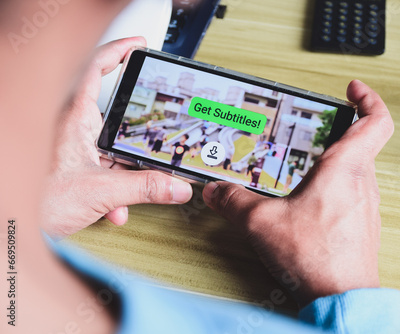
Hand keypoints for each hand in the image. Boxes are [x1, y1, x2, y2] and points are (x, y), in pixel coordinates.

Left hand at [41, 38, 192, 239]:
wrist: (12, 224)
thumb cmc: (36, 200)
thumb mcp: (100, 191)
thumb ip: (144, 187)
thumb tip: (176, 186)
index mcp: (76, 117)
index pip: (95, 68)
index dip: (118, 51)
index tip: (138, 45)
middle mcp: (73, 128)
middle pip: (112, 111)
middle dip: (137, 127)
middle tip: (155, 120)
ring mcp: (72, 148)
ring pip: (110, 147)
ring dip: (127, 169)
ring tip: (135, 184)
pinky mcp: (73, 168)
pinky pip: (102, 168)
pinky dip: (114, 186)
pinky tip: (115, 208)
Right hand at [203, 80, 392, 307]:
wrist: (342, 299)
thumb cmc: (317, 258)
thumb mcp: (262, 222)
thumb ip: (234, 202)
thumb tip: (216, 192)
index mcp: (345, 169)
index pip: (376, 120)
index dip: (368, 98)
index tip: (353, 90)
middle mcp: (363, 184)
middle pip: (363, 143)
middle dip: (340, 131)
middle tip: (318, 128)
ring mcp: (367, 207)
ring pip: (357, 171)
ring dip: (337, 162)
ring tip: (308, 166)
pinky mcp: (363, 226)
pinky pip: (353, 195)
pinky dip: (335, 188)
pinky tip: (311, 203)